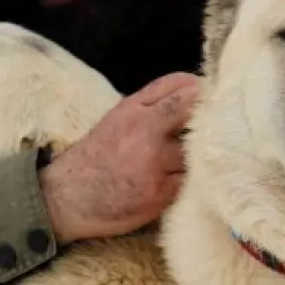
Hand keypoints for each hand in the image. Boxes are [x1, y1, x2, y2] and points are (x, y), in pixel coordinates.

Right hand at [39, 72, 200, 243]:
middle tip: (217, 125)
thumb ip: (151, 104)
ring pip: (197, 150)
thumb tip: (194, 93)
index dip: (201, 90)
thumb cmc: (95, 158)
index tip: (211, 98)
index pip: (179, 85)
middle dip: (209, 115)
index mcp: (133, 108)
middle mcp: (144, 130)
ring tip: (195, 159)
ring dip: (199, 154)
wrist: (67, 198)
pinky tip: (178, 181)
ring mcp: (153, 162)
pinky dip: (190, 180)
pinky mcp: (160, 192)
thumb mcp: (117, 118)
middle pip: (193, 110)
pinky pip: (190, 180)